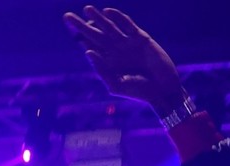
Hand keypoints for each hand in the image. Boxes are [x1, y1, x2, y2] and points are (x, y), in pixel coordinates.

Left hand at [63, 6, 184, 117]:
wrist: (162, 89)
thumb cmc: (139, 92)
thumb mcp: (116, 85)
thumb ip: (102, 70)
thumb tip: (88, 52)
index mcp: (107, 63)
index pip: (90, 47)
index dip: (79, 39)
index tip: (70, 32)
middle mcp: (115, 52)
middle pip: (95, 35)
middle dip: (81, 26)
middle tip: (67, 17)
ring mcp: (127, 44)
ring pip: (109, 27)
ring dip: (97, 18)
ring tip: (86, 10)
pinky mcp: (140, 38)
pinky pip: (127, 24)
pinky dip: (118, 17)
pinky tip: (107, 12)